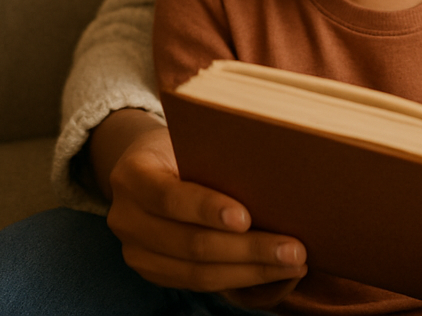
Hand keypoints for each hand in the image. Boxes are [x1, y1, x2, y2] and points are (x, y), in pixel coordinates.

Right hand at [92, 110, 307, 298]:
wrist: (148, 165)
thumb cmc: (182, 143)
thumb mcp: (191, 136)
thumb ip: (217, 154)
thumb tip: (275, 169)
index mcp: (133, 176)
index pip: (169, 197)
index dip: (207, 209)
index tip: (247, 217)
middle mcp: (127, 219)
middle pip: (190, 244)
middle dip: (247, 250)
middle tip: (293, 250)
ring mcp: (136, 253)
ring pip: (197, 274)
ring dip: (251, 273)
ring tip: (292, 265)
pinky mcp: (154, 272)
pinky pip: (198, 285)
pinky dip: (239, 282)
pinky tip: (273, 274)